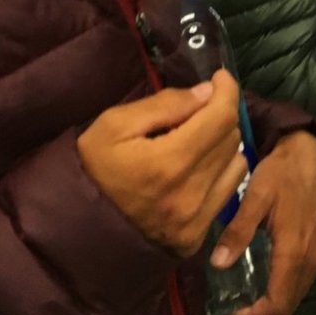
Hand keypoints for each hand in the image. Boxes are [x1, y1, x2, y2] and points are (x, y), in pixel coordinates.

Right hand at [77, 71, 245, 256]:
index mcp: (168, 163)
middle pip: (230, 137)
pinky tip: (197, 167)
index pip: (222, 117)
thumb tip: (207, 93)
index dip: (227, 90)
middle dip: (219, 115)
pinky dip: (220, 171)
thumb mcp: (114, 125)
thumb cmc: (94, 169)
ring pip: (237, 162)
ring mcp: (196, 219)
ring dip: (222, 144)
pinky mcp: (198, 235)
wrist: (78, 227)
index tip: (219, 79)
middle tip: (196, 111)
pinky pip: (229, 190)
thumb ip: (164, 104)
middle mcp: (190, 194)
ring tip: (197, 140)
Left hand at [210, 129, 315, 314]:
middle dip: (260, 311)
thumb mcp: (255, 197)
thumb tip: (217, 265)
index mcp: (294, 251)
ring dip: (273, 298)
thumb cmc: (281, 171)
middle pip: (288, 306)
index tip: (229, 308)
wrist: (311, 150)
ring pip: (296, 294)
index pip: (277, 305)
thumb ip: (238, 232)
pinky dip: (284, 285)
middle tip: (233, 300)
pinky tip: (264, 269)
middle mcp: (311, 259)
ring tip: (245, 285)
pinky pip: (302, 279)